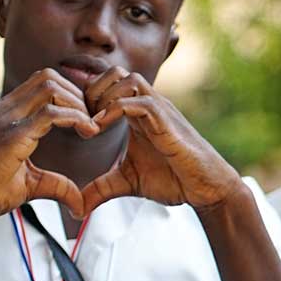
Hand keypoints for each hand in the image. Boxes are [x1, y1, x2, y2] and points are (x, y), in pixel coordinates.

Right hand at [0, 69, 100, 219]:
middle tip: (92, 121)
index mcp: (6, 113)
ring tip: (90, 128)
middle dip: (78, 95)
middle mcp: (5, 110)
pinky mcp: (11, 136)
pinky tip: (88, 133)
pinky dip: (77, 118)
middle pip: (49, 77)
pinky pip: (51, 113)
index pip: (42, 83)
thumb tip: (80, 204)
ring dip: (78, 104)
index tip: (87, 119)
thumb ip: (57, 185)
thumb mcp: (31, 184)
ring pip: (51, 87)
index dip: (71, 95)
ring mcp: (6, 119)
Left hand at [82, 68, 244, 211]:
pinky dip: (115, 110)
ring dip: (104, 97)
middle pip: (116, 72)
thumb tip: (76, 207)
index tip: (74, 122)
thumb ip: (100, 188)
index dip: (87, 96)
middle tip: (81, 119)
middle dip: (92, 91)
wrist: (205, 188)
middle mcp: (148, 106)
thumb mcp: (126, 182)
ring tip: (92, 123)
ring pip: (128, 79)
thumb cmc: (174, 180)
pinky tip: (100, 128)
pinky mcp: (167, 122)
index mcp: (137, 114)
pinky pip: (140, 102)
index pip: (108, 84)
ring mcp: (159, 111)